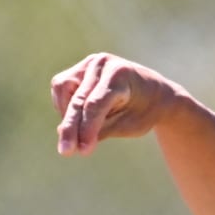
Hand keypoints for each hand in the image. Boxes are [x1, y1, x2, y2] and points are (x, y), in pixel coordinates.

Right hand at [50, 53, 180, 155]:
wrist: (152, 92)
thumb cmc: (143, 112)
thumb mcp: (129, 126)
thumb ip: (101, 131)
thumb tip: (70, 140)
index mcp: (121, 75)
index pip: (96, 105)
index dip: (87, 129)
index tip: (83, 151)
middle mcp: (102, 64)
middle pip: (78, 99)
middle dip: (70, 128)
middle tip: (67, 152)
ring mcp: (89, 63)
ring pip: (62, 88)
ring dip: (66, 114)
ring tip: (79, 132)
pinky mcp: (79, 68)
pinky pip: (62, 87)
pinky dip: (66, 105)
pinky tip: (78, 118)